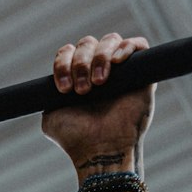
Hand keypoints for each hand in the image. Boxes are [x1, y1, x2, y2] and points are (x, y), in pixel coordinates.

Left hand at [42, 33, 154, 177]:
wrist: (100, 151)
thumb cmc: (76, 138)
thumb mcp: (51, 118)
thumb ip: (48, 98)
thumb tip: (50, 86)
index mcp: (76, 77)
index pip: (67, 52)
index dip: (63, 64)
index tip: (63, 89)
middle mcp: (98, 70)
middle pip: (87, 43)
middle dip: (80, 63)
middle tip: (82, 90)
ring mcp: (121, 71)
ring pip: (110, 40)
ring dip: (99, 58)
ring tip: (99, 84)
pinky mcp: (142, 73)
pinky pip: (139, 44)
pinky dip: (127, 47)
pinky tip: (117, 62)